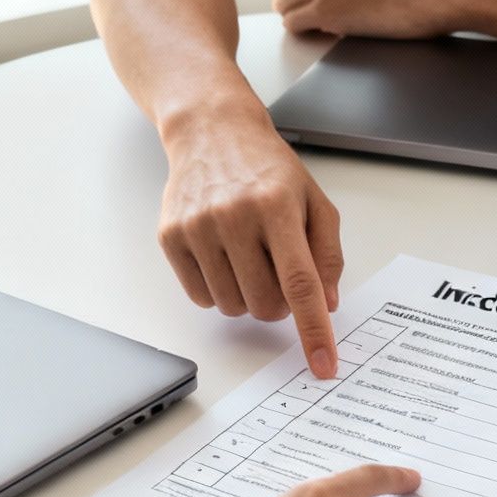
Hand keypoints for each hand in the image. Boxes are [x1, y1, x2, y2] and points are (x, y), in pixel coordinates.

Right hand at [157, 97, 343, 377]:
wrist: (211, 131)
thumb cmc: (267, 168)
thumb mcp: (313, 200)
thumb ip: (326, 253)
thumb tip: (325, 305)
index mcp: (278, 207)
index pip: (300, 283)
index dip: (313, 330)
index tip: (323, 365)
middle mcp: (235, 216)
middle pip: (265, 305)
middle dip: (279, 304)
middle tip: (278, 272)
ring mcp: (198, 227)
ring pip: (232, 307)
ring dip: (247, 296)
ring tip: (248, 257)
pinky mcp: (170, 236)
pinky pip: (200, 297)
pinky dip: (218, 289)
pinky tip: (222, 255)